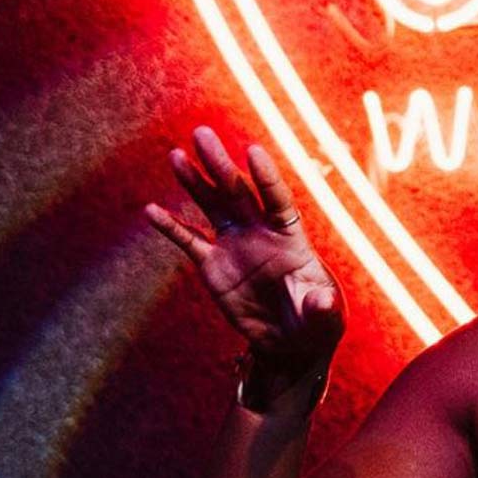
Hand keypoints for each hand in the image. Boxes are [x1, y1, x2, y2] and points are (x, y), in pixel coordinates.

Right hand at [144, 125, 343, 373]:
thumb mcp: (325, 320)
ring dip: (195, 182)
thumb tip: (319, 300)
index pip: (278, 201)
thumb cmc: (315, 324)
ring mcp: (235, 245)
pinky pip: (190, 241)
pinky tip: (152, 211)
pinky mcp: (214, 265)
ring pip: (212, 207)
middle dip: (220, 165)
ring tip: (176, 155)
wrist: (289, 343)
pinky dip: (171, 227)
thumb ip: (323, 307)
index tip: (252, 151)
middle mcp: (261, 233)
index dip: (266, 178)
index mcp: (291, 238)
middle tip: (202, 134)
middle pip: (239, 193)